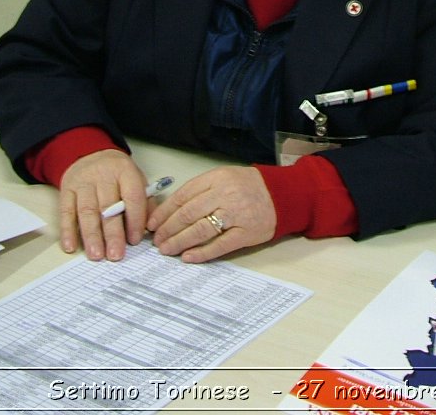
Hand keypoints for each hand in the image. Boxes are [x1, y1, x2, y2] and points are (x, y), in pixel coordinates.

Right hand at [58, 149, 148, 260]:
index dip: (134, 220)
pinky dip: (68, 230)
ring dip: (91, 235)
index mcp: (125, 171)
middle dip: (112, 234)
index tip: (135, 240)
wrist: (89, 153)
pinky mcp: (66, 190)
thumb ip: (144, 201)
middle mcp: (103, 175)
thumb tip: (149, 227)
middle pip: (108, 207)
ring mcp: (83, 182)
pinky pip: (66, 212)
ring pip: (87, 211)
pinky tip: (71, 246)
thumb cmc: (117, 173)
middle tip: (115, 255)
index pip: (132, 196)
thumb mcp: (135, 178)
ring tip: (96, 255)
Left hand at [146, 166, 275, 262]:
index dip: (164, 212)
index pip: (183, 196)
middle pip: (188, 214)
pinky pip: (219, 245)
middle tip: (157, 241)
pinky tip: (188, 257)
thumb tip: (171, 211)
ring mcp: (236, 214)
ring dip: (179, 242)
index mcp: (217, 178)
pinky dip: (202, 253)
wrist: (283, 195)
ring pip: (200, 230)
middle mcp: (225, 195)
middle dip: (168, 229)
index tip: (152, 224)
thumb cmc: (250, 187)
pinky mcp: (246, 233)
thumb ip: (200, 190)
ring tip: (167, 249)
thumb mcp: (224, 178)